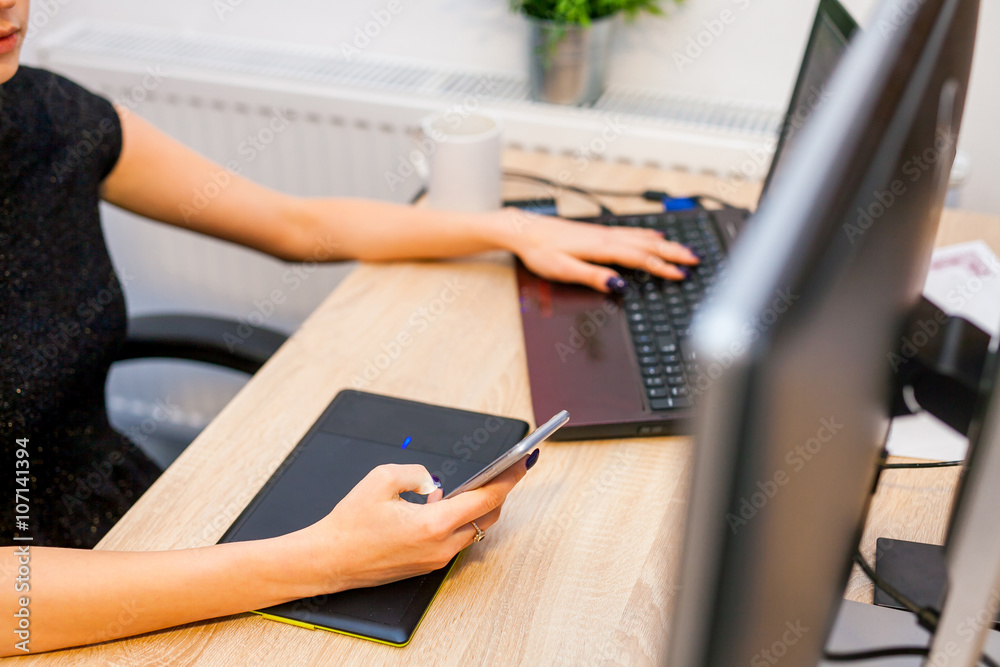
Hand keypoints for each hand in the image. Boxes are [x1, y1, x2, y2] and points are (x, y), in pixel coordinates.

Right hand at [292, 459, 530, 593]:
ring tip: (477, 483)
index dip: (509, 478)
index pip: (486, 499)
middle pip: (487, 516)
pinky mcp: (428, 565)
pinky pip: (456, 539)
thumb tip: (433, 480)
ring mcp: (436, 559)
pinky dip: (460, 520)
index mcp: (432, 524)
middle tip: (507, 468)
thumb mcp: (381, 479)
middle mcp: (440, 546)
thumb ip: (415, 472)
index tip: (524, 462)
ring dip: (478, 507)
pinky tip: (447, 504)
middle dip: (499, 491)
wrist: (330, 560)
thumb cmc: (350, 523)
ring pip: (474, 529)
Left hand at [491, 208, 699, 291]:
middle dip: (673, 252)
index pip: (639, 258)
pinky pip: (630, 232)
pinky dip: (648, 234)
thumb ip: (592, 276)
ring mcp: (603, 232)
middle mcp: (606, 237)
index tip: (681, 274)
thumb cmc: (539, 251)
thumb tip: (618, 284)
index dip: (662, 267)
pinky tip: (654, 235)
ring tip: (683, 249)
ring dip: (664, 243)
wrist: (523, 230)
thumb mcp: (563, 270)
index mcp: (601, 248)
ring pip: (641, 237)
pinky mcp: (598, 232)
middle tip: (695, 259)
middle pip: (647, 244)